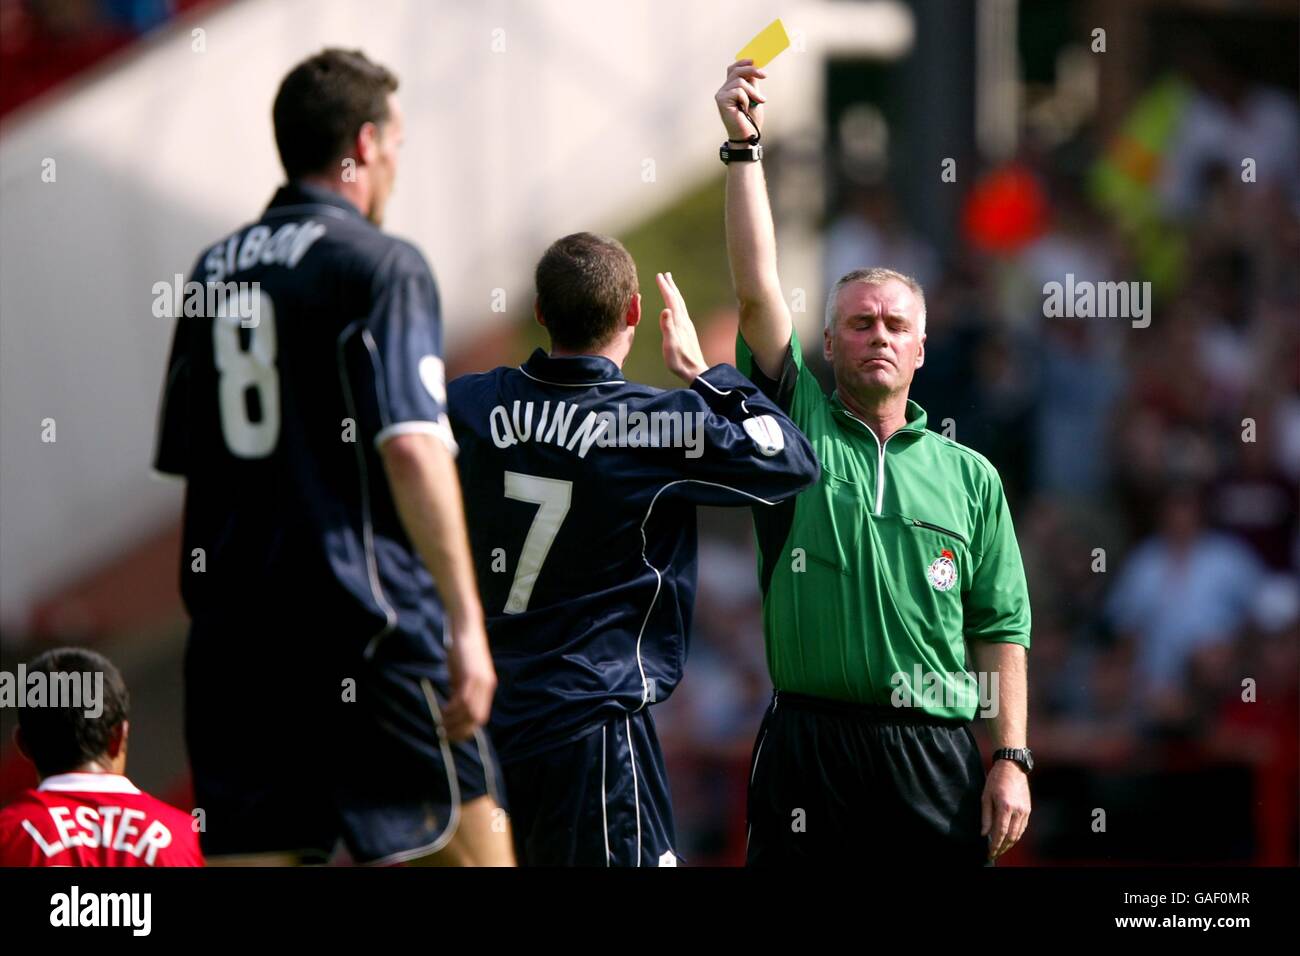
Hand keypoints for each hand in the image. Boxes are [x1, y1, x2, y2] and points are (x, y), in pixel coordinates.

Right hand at [442, 617, 495, 741]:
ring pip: (470, 712)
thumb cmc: (460, 650)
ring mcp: (481, 681)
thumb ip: (458, 690)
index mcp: (486, 687)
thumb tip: (450, 709)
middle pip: (477, 719)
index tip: (452, 736)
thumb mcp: (460, 674)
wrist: (465, 627)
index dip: (467, 730)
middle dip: (460, 731)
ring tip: (440, 725)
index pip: (481, 717)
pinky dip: (452, 709)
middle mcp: (487, 686)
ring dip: (454, 722)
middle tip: (445, 736)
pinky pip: (463, 699)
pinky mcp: (471, 675)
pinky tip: (442, 712)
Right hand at [656, 271, 707, 383]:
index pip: (671, 300)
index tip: (659, 276)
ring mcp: (687, 326)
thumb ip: (668, 327)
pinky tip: (675, 306)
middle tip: (665, 274)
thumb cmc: (680, 361)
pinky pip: (681, 311)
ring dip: (674, 293)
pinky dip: (677, 303)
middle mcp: (684, 321)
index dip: (665, 288)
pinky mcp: (687, 331)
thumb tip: (665, 310)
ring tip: (670, 285)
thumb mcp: (670, 345)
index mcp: (679, 322)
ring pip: (680, 304)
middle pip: (677, 299)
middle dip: (670, 286)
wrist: (695, 371)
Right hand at [715, 59, 766, 141]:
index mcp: (730, 87)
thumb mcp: (754, 96)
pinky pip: (738, 91)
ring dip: (752, 91)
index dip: (744, 62)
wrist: (747, 136)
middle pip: (736, 70)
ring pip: (739, 81)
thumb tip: (754, 67)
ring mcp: (721, 95)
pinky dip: (746, 99)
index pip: (734, 68)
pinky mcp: (721, 100)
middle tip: (764, 76)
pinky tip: (745, 109)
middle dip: (752, 70)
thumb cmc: (750, 119)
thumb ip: (751, 83)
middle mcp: (723, 90)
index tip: (755, 61)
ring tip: (758, 101)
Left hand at [981, 759, 1030, 860]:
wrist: (1012, 766)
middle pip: (1011, 836)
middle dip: (1003, 848)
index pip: (1000, 832)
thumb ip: (985, 816)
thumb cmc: (996, 779)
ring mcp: (1025, 810)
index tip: (990, 853)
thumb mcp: (985, 796)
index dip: (995, 845)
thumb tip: (984, 834)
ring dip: (1010, 844)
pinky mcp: (1028, 809)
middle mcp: (1018, 810)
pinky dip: (1016, 835)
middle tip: (994, 853)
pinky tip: (1009, 838)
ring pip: (1018, 834)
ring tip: (1001, 849)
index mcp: (1005, 806)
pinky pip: (1023, 827)